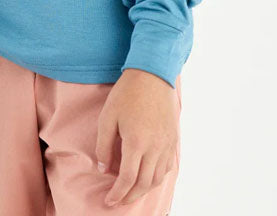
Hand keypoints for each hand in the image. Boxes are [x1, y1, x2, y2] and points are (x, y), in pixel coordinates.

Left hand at [95, 68, 178, 207]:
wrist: (152, 74)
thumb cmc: (128, 93)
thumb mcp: (108, 117)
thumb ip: (104, 146)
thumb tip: (104, 168)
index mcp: (136, 143)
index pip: (127, 179)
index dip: (117, 194)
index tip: (109, 200)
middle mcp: (154, 148)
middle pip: (144, 184)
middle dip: (130, 197)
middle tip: (119, 201)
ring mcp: (166, 144)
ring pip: (157, 179)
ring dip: (144, 190)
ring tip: (132, 192)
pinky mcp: (173, 139)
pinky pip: (167, 167)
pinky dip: (156, 177)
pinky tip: (147, 177)